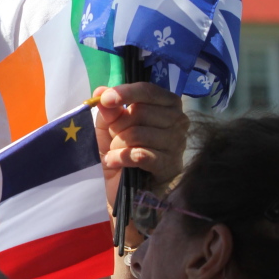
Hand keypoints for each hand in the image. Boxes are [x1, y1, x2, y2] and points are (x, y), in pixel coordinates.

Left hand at [95, 83, 188, 205]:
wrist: (121, 187)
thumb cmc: (119, 151)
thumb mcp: (109, 126)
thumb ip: (108, 108)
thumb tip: (101, 91)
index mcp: (166, 104)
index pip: (148, 91)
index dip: (125, 93)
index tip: (105, 100)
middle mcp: (178, 120)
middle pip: (140, 112)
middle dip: (118, 126)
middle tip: (113, 139)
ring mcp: (177, 143)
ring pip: (138, 134)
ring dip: (118, 145)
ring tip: (115, 153)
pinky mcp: (170, 165)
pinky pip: (140, 154)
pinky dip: (121, 158)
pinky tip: (114, 162)